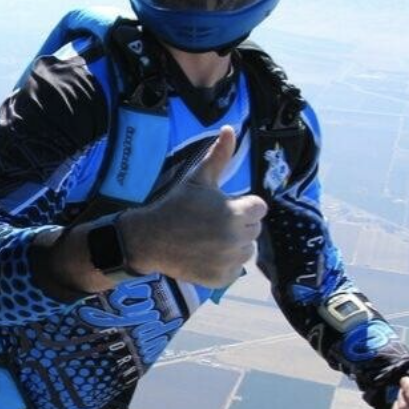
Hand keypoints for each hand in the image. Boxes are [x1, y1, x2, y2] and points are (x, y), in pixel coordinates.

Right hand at [118, 125, 266, 287]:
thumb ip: (219, 156)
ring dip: (233, 246)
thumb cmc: (176, 205)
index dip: (241, 206)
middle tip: (210, 224)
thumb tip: (229, 128)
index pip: (258, 208)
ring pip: (246, 251)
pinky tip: (204, 255)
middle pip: (253, 230)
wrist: (150, 239)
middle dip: (237, 225)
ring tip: (208, 239)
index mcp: (236, 213)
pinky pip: (234, 269)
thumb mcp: (199, 179)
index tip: (220, 208)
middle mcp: (236, 239)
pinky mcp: (221, 279)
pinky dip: (223, 265)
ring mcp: (229, 261)